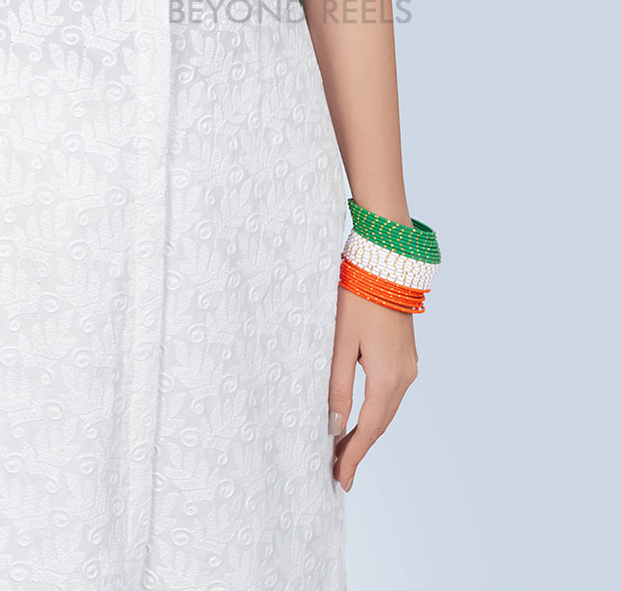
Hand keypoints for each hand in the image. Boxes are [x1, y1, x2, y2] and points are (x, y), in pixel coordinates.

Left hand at [328, 286, 418, 491]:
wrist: (385, 263)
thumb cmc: (357, 297)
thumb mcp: (340, 342)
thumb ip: (338, 386)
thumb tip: (334, 426)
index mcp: (388, 377)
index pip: (369, 428)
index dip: (354, 456)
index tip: (341, 480)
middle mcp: (405, 377)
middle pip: (381, 423)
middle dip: (359, 448)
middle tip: (338, 471)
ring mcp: (409, 366)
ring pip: (387, 409)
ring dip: (368, 430)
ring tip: (344, 450)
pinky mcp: (406, 355)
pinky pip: (391, 393)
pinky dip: (376, 410)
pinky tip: (361, 417)